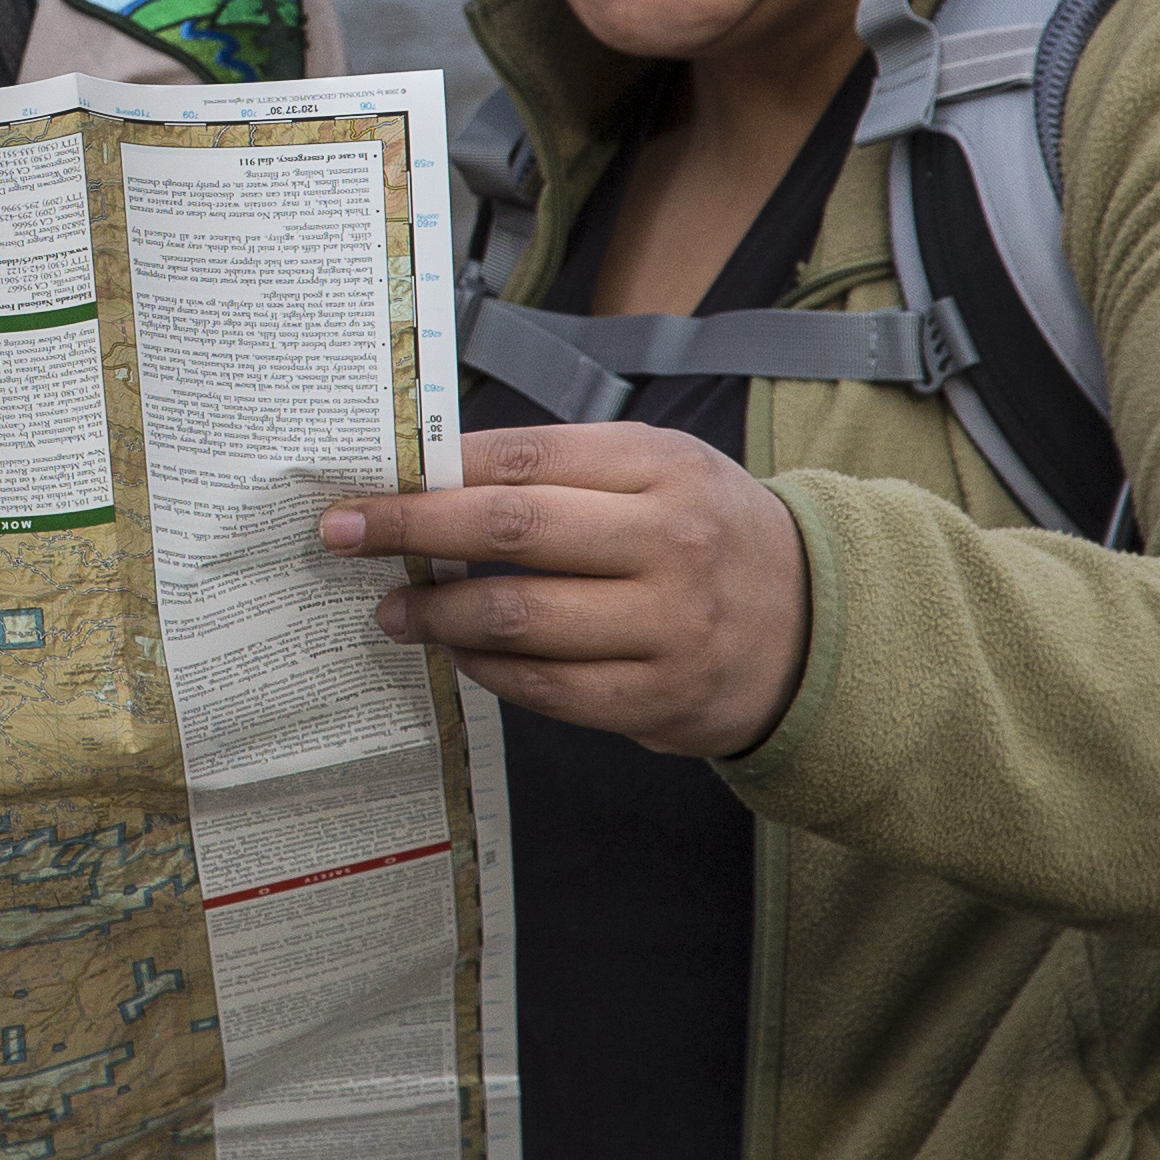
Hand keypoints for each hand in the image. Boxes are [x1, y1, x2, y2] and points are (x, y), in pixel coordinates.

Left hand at [328, 423, 810, 757]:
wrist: (817, 625)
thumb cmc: (708, 534)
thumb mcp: (658, 472)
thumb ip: (561, 470)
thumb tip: (432, 477)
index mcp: (659, 466)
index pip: (520, 460)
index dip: (429, 475)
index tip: (362, 487)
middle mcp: (668, 541)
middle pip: (510, 530)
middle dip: (409, 531)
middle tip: (341, 537)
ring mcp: (668, 625)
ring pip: (518, 616)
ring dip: (437, 614)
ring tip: (392, 612)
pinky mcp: (660, 698)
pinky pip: (547, 687)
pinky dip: (487, 670)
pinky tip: (458, 654)